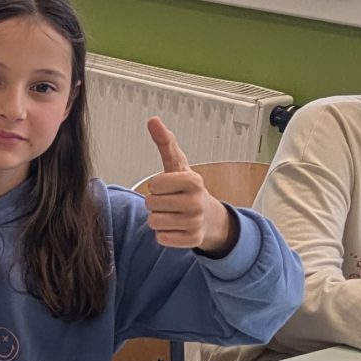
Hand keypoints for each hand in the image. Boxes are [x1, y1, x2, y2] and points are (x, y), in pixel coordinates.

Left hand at [142, 117, 234, 253]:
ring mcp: (195, 223)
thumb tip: (152, 120)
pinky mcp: (192, 241)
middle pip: (151, 204)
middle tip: (171, 201)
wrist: (210, 217)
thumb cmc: (188, 188)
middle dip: (156, 202)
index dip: (157, 186)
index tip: (168, 186)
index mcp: (194, 180)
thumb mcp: (177, 165)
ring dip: (158, 218)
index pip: (154, 185)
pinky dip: (164, 234)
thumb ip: (164, 142)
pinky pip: (161, 238)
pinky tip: (176, 227)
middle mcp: (196, 202)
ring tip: (172, 214)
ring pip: (153, 222)